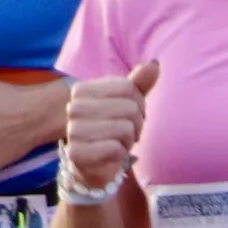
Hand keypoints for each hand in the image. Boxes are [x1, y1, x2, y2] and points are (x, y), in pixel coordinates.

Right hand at [58, 61, 154, 199]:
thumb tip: (154, 63)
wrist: (95, 164)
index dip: (138, 103)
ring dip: (129, 140)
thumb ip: (139, 84)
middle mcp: (73, 108)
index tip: (128, 114)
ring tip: (117, 142)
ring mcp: (73, 131)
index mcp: (82, 90)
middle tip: (125, 132)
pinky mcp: (77, 153)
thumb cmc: (112, 129)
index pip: (128, 88)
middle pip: (130, 108)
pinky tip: (110, 155)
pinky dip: (120, 154)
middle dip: (137, 124)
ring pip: (125, 128)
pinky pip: (116, 149)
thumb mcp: (128, 102)